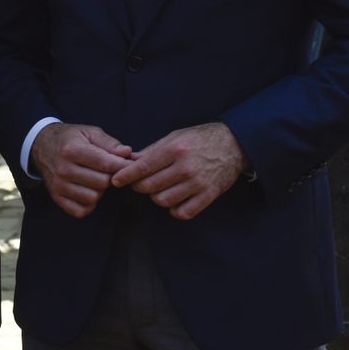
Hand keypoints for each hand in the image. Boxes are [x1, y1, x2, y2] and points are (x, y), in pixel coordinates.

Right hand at [29, 123, 133, 218]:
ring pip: (93, 198)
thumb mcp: (89, 132)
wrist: (41, 145)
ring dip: (99, 191)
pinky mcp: (56, 197)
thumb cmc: (70, 138)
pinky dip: (88, 204)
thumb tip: (127, 153)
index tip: (129, 164)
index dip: (123, 165)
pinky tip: (88, 191)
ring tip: (95, 179)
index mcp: (72, 150)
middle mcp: (64, 169)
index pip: (106, 164)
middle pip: (102, 183)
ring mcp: (59, 185)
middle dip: (110, 177)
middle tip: (108, 170)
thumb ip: (109, 143)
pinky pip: (80, 211)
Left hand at [111, 122, 246, 220]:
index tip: (115, 181)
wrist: (233, 145)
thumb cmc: (200, 139)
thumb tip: (130, 159)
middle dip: (139, 186)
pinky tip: (173, 201)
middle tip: (139, 182)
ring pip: (164, 200)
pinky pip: (184, 212)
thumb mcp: (174, 137)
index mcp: (174, 150)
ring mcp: (198, 183)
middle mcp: (185, 167)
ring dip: (156, 197)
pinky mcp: (209, 195)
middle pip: (150, 186)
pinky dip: (175, 210)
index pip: (143, 167)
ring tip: (158, 189)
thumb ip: (152, 150)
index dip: (126, 176)